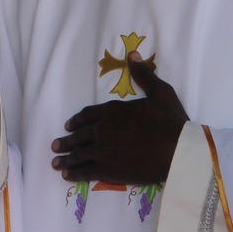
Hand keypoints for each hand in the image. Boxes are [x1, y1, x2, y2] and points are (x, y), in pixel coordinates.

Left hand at [53, 58, 189, 184]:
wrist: (177, 149)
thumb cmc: (171, 120)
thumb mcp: (160, 91)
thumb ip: (144, 74)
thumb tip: (132, 55)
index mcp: (113, 111)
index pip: (88, 114)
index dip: (77, 120)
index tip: (68, 125)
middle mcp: (103, 129)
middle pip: (80, 135)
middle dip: (67, 140)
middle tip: (56, 145)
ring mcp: (103, 150)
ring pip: (79, 154)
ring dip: (66, 158)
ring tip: (55, 162)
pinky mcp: (108, 170)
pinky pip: (86, 171)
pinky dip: (75, 173)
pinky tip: (67, 175)